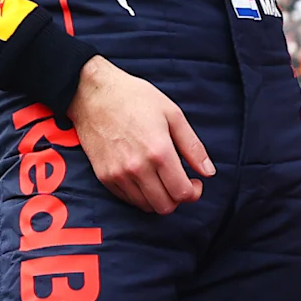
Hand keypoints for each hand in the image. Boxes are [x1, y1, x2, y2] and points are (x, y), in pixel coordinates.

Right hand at [70, 56, 211, 214]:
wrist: (92, 93)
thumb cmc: (134, 98)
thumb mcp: (172, 114)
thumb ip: (192, 146)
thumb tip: (208, 171)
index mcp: (159, 152)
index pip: (182, 193)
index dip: (194, 193)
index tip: (195, 183)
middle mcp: (138, 168)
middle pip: (165, 206)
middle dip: (178, 198)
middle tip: (180, 183)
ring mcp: (118, 174)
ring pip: (146, 206)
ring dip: (159, 198)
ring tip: (161, 180)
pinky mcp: (104, 176)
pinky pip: (127, 199)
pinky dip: (140, 195)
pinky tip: (144, 177)